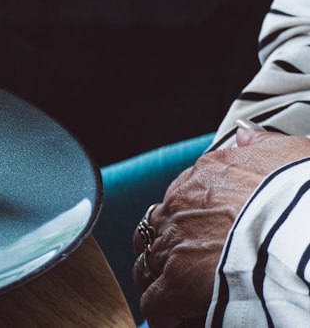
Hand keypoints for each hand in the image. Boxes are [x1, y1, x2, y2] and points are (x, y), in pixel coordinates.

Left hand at [133, 123, 309, 326]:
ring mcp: (175, 244)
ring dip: (162, 280)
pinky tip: (180, 320)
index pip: (182, 196)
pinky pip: (155, 303)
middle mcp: (181, 206)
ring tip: (182, 299)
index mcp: (207, 175)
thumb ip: (263, 146)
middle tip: (191, 271)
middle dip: (170, 250)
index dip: (190, 221)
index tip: (205, 237)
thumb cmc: (304, 199)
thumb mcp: (291, 156)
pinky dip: (164, 314)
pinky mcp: (176, 284)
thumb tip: (246, 133)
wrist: (307, 234)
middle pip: (158, 230)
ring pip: (148, 264)